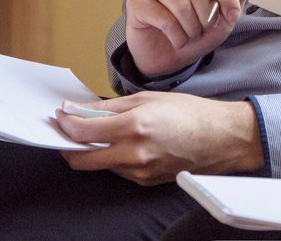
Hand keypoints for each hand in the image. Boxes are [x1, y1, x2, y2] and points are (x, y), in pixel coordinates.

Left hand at [56, 92, 263, 184]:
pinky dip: (114, 157)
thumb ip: (109, 107)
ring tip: (103, 133)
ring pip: (100, 165)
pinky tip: (126, 144)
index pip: (84, 132)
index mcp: (134, 126)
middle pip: (81, 159)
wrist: (220, 138)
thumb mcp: (148, 98)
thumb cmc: (188, 113)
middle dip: (69, 145)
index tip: (61, 116)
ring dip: (93, 151)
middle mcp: (134, 153)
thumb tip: (79, 109)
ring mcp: (139, 171)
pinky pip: (118, 171)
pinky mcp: (144, 182)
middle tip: (69, 131)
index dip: (66, 123)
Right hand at [125, 0, 252, 77]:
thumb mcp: (229, 11)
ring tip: (191, 35)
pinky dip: (177, 36)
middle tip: (206, 28)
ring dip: (192, 28)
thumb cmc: (202, 28)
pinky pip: (164, 19)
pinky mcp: (136, 0)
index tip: (232, 15)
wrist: (174, 55)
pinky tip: (177, 40)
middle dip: (208, 15)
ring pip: (180, 4)